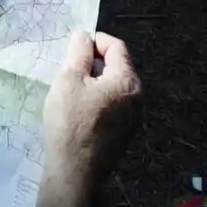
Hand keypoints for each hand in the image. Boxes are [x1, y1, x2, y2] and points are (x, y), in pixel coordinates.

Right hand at [38, 30, 142, 206]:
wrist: (74, 172)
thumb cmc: (70, 123)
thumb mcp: (69, 79)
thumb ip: (78, 52)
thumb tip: (83, 34)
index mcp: (127, 81)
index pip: (116, 46)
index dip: (94, 40)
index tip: (73, 48)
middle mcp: (137, 97)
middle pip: (117, 66)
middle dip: (93, 63)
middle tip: (69, 71)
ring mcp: (134, 118)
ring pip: (114, 87)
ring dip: (95, 82)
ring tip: (72, 92)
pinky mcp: (125, 133)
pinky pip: (114, 105)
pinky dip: (99, 100)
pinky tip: (80, 112)